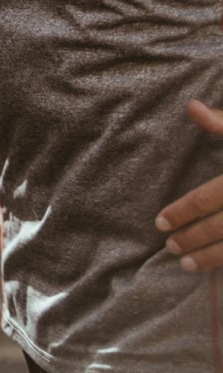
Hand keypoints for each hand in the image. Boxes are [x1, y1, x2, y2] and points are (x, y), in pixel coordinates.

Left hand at [156, 100, 222, 270]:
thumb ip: (222, 124)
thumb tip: (191, 106)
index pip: (207, 198)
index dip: (182, 212)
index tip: (159, 222)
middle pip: (222, 227)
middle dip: (194, 238)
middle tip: (169, 247)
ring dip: (213, 258)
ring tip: (187, 265)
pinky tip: (220, 270)